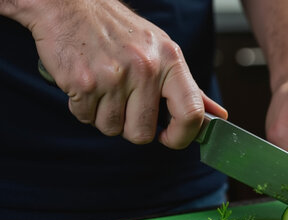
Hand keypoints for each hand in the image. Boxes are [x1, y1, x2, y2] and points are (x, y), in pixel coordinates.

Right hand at [15, 0, 226, 147]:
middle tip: (123, 103)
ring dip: (104, 116)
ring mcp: (114, 76)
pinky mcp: (84, 82)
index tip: (169, 138)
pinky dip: (83, 108)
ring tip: (102, 88)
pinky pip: (86, 118)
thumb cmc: (118, 30)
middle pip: (143, 133)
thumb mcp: (161, 51)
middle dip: (130, 127)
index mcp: (170, 60)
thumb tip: (218, 116)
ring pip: (112, 128)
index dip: (182, 136)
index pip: (192, 113)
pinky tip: (86, 84)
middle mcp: (146, 68)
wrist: (69, 4)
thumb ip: (189, 88)